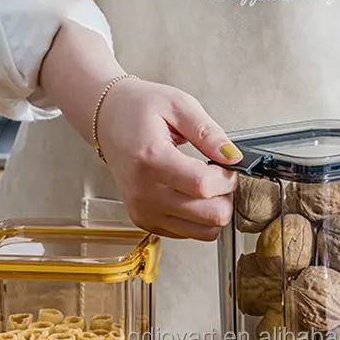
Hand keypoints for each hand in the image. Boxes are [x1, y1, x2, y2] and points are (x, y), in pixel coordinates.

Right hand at [95, 79, 241, 239]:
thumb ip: (208, 132)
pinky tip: (191, 195)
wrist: (108, 121)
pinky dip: (199, 218)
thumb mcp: (178, 105)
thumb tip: (232, 156)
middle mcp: (145, 193)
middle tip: (219, 177)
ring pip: (203, 232)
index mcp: (151, 160)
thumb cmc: (138, 111)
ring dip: (214, 210)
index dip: (226, 178)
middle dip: (225, 196)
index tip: (227, 165)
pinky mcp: (146, 222)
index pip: (203, 185)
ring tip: (206, 186)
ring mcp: (144, 211)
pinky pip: (189, 233)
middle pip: (209, 216)